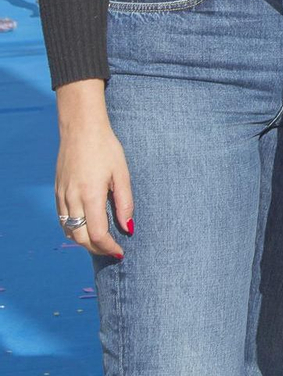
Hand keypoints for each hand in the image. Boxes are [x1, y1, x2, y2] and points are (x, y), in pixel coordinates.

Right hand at [54, 79, 131, 257]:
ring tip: (101, 242)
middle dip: (96, 249)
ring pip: (68, 230)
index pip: (97, 234)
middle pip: (80, 237)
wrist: (81, 129)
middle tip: (112, 250)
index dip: (108, 247)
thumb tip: (128, 227)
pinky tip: (85, 228)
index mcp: (90, 195)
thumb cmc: (106, 148)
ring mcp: (61, 195)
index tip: (121, 252)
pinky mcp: (57, 191)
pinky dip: (72, 229)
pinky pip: (62, 219)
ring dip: (83, 241)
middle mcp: (72, 199)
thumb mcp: (122, 173)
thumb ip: (125, 202)